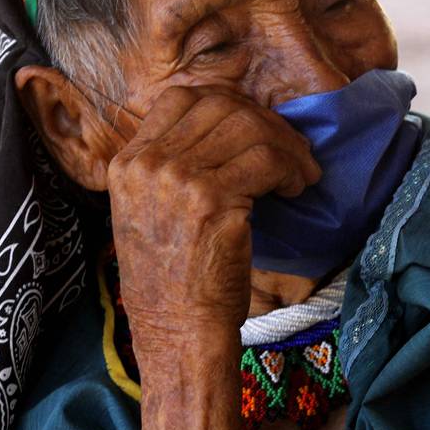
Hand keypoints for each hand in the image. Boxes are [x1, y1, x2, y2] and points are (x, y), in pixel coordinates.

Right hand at [106, 86, 320, 429]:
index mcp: (129, 163)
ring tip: (300, 174)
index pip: (182, 98)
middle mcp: (149, 164)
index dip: (228, 106)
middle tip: (293, 152)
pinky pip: (267, 159)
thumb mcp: (153, 211)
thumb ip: (174, 167)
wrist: (177, 330)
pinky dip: (292, 169)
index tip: (255, 130)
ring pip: (251, 127)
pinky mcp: (213, 199)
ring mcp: (178, 179)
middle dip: (268, 124)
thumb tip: (232, 128)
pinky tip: (296, 189)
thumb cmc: (174, 279)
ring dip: (288, 147)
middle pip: (223, 107)